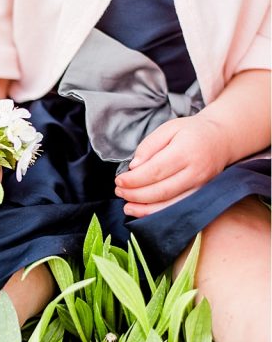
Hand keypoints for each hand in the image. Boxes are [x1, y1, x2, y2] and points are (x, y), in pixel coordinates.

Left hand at [114, 115, 230, 216]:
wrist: (222, 139)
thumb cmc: (191, 132)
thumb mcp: (168, 128)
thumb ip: (149, 146)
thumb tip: (134, 166)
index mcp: (186, 151)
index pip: (155, 171)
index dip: (134, 180)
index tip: (118, 180)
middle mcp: (196, 172)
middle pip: (160, 190)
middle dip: (135, 194)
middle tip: (119, 192)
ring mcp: (201, 186)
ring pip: (169, 205)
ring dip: (144, 209)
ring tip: (126, 206)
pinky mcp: (201, 195)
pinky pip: (178, 209)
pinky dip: (158, 213)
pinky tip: (141, 211)